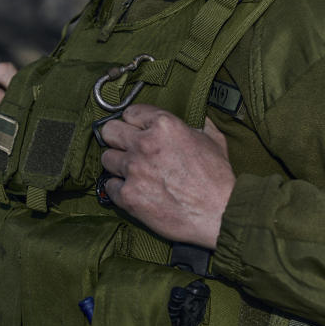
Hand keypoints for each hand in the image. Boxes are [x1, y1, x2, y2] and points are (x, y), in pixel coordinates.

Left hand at [100, 105, 235, 248]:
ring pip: (107, 158)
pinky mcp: (128, 195)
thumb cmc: (218, 177)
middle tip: (127, 147)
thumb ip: (199, 124)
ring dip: (118, 164)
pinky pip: (109, 186)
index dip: (135, 122)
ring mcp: (133, 170)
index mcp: (165, 125)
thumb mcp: (213, 140)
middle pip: (109, 131)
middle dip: (117, 138)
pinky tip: (133, 190)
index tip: (137, 130)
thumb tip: (197, 118)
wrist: (218, 213)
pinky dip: (119, 188)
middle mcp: (145, 143)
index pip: (130, 112)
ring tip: (132, 171)